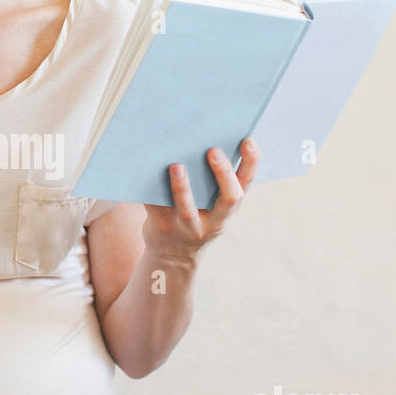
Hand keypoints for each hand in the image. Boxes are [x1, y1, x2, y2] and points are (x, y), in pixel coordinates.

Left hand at [141, 136, 259, 262]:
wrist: (171, 256)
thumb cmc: (192, 216)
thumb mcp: (207, 205)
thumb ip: (207, 180)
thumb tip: (192, 137)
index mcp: (228, 207)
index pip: (246, 182)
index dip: (251, 162)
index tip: (248, 140)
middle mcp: (214, 220)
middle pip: (228, 198)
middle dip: (223, 174)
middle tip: (213, 151)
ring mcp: (188, 228)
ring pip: (188, 209)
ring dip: (183, 187)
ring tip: (176, 166)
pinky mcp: (163, 229)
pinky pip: (156, 209)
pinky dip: (149, 190)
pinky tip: (145, 170)